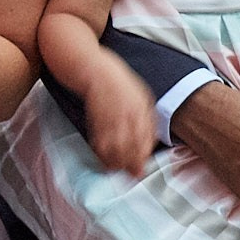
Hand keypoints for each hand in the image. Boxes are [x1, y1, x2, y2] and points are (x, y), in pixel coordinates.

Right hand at [80, 48, 155, 176]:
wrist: (89, 63)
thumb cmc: (114, 78)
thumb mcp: (137, 91)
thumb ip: (144, 112)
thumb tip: (150, 137)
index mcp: (141, 103)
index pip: (147, 134)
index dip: (144, 153)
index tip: (141, 167)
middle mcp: (129, 107)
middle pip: (133, 140)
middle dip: (132, 160)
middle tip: (131, 176)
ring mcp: (111, 109)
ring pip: (116, 140)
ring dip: (115, 157)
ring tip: (114, 170)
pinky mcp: (95, 110)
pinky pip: (99, 133)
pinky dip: (100, 147)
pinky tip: (101, 156)